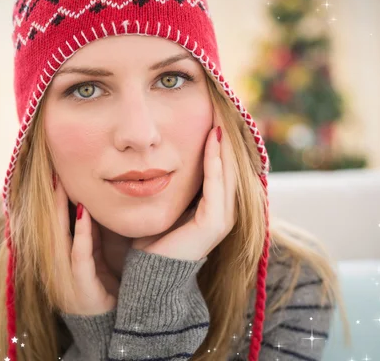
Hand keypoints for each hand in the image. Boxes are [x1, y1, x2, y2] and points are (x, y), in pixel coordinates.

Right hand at [54, 174, 119, 315]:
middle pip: (51, 226)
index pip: (54, 224)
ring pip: (59, 236)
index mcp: (61, 259)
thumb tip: (90, 207)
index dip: (53, 200)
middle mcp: (57, 266)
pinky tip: (84, 212)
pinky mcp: (80, 284)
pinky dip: (81, 233)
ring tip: (61, 184)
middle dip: (51, 199)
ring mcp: (66, 276)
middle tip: (53, 172)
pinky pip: (79, 254)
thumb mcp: (95, 257)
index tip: (54, 174)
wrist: (114, 325)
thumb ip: (90, 236)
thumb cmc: (105, 289)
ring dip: (60, 209)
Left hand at [131, 111, 237, 260]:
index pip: (221, 167)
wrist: (149, 271)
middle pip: (230, 166)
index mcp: (213, 205)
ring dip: (223, 145)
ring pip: (228, 172)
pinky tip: (211, 141)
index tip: (210, 114)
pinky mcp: (214, 224)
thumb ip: (171, 182)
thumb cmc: (152, 237)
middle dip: (225, 138)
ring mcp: (222, 218)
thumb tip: (159, 155)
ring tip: (219, 117)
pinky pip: (216, 186)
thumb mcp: (165, 201)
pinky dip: (215, 163)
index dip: (218, 142)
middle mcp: (223, 210)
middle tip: (220, 107)